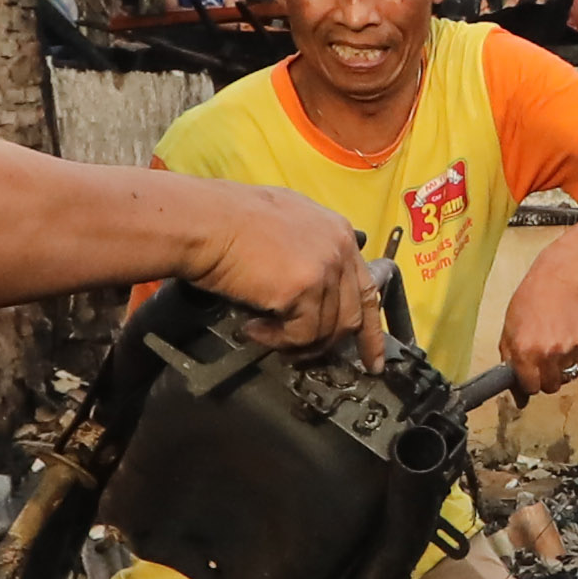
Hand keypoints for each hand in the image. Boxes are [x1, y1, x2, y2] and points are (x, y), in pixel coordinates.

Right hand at [177, 179, 380, 350]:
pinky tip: (254, 329)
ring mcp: (325, 270)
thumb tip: (311, 281)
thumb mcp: (285, 221)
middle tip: (302, 357)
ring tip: (264, 334)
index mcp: (339, 233)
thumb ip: (310, 248)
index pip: (366, 289)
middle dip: (330, 344)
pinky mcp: (304, 289)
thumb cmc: (229, 219)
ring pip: (325, 330)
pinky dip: (277, 340)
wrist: (205, 221)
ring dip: (294, 342)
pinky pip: (301, 334)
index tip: (372, 359)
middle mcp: (340, 250)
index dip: (369, 329)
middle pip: (351, 315)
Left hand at [503, 266, 577, 401]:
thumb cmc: (530, 301)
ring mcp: (567, 350)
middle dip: (546, 378)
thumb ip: (510, 362)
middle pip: (551, 387)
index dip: (529, 383)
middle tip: (543, 362)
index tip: (530, 376)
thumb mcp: (508, 331)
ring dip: (560, 367)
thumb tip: (518, 394)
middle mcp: (546, 354)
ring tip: (555, 345)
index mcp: (524, 352)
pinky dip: (572, 356)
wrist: (557, 280)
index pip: (531, 388)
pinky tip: (565, 338)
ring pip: (566, 376)